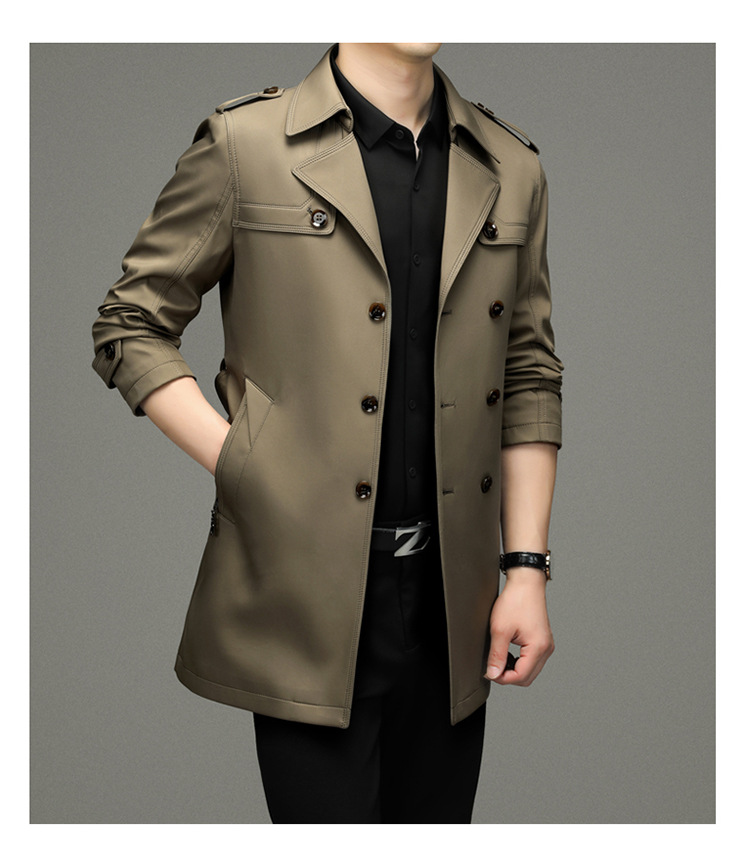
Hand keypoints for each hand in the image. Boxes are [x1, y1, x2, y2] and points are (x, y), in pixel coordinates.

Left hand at [485, 569, 553, 685]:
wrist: (526, 583)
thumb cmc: (516, 601)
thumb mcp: (500, 629)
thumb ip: (497, 655)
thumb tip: (493, 674)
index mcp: (538, 648)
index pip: (521, 676)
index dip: (502, 678)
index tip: (489, 672)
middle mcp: (546, 649)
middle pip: (527, 677)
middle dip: (508, 676)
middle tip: (492, 668)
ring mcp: (546, 645)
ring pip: (530, 670)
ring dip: (514, 670)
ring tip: (499, 659)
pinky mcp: (542, 641)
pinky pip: (532, 660)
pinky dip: (520, 661)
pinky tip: (508, 654)